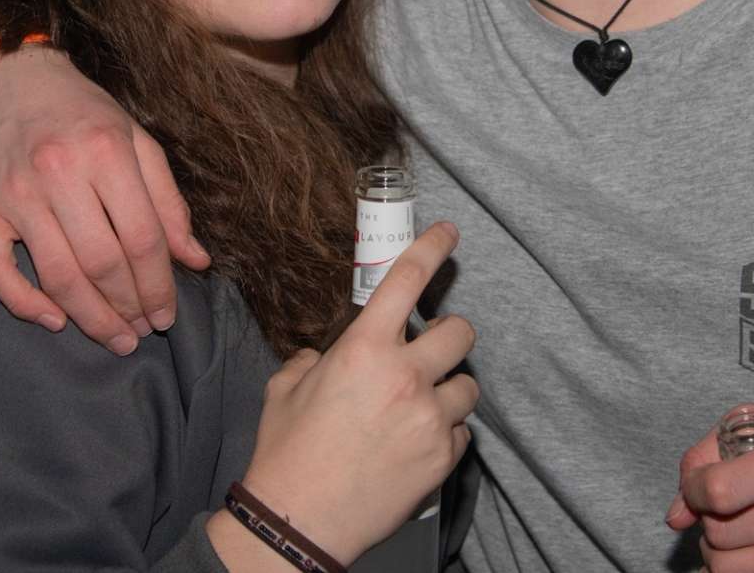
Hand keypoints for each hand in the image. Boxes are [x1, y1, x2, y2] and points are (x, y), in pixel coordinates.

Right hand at [0, 45, 209, 354]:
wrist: (13, 81)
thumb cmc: (84, 114)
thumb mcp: (137, 141)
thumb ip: (167, 202)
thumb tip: (195, 261)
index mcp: (106, 152)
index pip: (142, 237)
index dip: (159, 285)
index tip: (166, 315)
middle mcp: (59, 173)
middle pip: (102, 262)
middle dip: (128, 307)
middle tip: (142, 332)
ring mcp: (16, 194)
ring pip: (57, 275)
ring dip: (90, 317)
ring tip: (115, 338)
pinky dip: (24, 303)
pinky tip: (54, 320)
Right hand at [237, 223, 478, 565]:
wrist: (298, 521)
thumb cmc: (286, 454)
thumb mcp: (285, 390)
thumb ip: (309, 362)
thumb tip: (320, 359)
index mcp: (363, 350)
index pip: (406, 280)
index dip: (432, 248)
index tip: (449, 232)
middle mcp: (404, 377)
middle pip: (460, 331)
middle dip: (451, 333)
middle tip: (433, 347)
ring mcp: (429, 419)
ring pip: (469, 385)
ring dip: (450, 389)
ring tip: (423, 406)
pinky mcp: (442, 458)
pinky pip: (463, 432)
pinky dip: (446, 433)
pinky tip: (418, 444)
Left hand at [667, 406, 753, 571]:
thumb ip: (708, 454)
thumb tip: (674, 516)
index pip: (717, 491)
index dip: (693, 491)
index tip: (700, 486)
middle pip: (721, 536)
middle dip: (709, 522)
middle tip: (725, 509)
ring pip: (734, 572)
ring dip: (723, 554)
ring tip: (741, 532)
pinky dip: (750, 571)